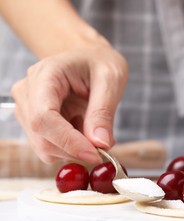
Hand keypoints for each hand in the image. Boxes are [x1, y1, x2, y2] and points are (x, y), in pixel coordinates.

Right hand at [12, 44, 127, 163]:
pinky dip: (72, 147)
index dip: (68, 142)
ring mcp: (27, 109)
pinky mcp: (34, 122)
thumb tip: (100, 144)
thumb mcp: (111, 80)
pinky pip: (51, 147)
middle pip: (42, 138)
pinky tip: (84, 129)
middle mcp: (27, 92)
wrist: (89, 57)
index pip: (43, 118)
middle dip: (75, 150)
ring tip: (94, 126)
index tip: (95, 154)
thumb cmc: (99, 62)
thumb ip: (103, 112)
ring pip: (45, 148)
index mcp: (45, 75)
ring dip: (75, 149)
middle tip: (104, 146)